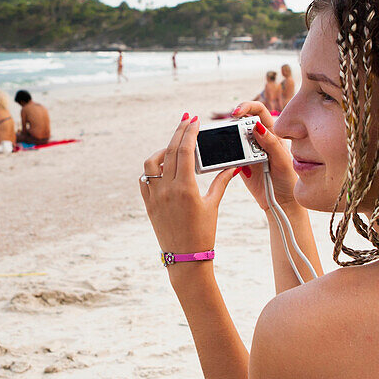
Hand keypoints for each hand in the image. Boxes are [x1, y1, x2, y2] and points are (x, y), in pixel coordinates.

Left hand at [139, 114, 237, 258]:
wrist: (185, 257)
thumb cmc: (203, 233)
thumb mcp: (213, 205)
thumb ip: (221, 182)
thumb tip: (233, 166)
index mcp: (185, 188)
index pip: (184, 151)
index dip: (189, 132)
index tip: (193, 120)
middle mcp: (167, 189)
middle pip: (169, 151)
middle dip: (178, 133)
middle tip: (186, 120)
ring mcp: (155, 196)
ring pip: (151, 163)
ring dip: (161, 151)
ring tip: (173, 147)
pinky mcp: (148, 204)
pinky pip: (144, 180)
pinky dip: (152, 170)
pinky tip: (162, 167)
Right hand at [228, 102, 299, 212]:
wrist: (280, 201)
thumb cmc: (287, 179)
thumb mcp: (282, 160)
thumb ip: (270, 143)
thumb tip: (256, 126)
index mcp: (272, 133)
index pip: (258, 111)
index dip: (247, 106)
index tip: (236, 112)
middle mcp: (258, 138)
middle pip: (241, 122)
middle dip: (234, 125)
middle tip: (234, 135)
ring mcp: (248, 150)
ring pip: (233, 137)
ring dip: (231, 142)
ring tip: (240, 156)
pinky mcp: (239, 162)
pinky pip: (229, 154)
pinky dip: (226, 156)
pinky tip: (234, 164)